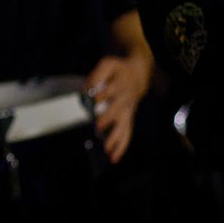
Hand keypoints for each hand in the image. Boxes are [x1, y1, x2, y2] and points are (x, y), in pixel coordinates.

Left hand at [85, 50, 152, 164]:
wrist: (137, 74)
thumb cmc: (117, 71)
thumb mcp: (107, 65)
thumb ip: (96, 75)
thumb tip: (85, 90)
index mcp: (119, 84)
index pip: (110, 90)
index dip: (102, 94)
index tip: (93, 99)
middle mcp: (124, 99)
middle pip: (117, 110)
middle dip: (108, 117)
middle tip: (98, 125)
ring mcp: (127, 110)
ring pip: (123, 126)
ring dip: (115, 138)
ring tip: (107, 150)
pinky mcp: (128, 118)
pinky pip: (127, 134)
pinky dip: (121, 146)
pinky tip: (113, 157)